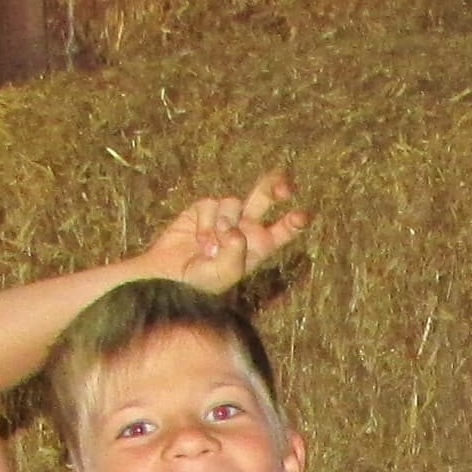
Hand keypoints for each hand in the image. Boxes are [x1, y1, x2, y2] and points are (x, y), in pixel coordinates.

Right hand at [140, 170, 306, 295]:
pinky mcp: (202, 210)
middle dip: (273, 187)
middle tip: (283, 188)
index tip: (303, 216)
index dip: (293, 221)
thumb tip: (234, 229)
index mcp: (258, 246)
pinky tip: (198, 241)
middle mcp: (244, 228)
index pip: (282, 229)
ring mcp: (224, 216)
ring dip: (223, 223)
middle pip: (264, 197)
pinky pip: (210, 204)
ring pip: (233, 202)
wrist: (168, 278)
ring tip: (211, 248)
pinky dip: (205, 223)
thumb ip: (235, 253)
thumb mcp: (225, 275)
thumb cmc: (201, 283)